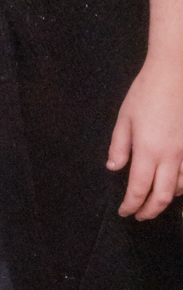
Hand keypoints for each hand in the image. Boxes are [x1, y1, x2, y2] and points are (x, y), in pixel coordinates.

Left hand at [107, 54, 182, 218]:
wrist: (175, 74)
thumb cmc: (145, 93)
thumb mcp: (124, 118)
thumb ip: (119, 146)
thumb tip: (114, 168)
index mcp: (148, 150)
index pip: (139, 189)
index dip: (130, 205)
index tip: (124, 212)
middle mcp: (170, 157)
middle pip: (162, 197)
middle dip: (149, 211)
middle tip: (139, 215)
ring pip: (180, 189)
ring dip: (165, 199)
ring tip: (153, 200)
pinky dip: (181, 186)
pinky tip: (173, 184)